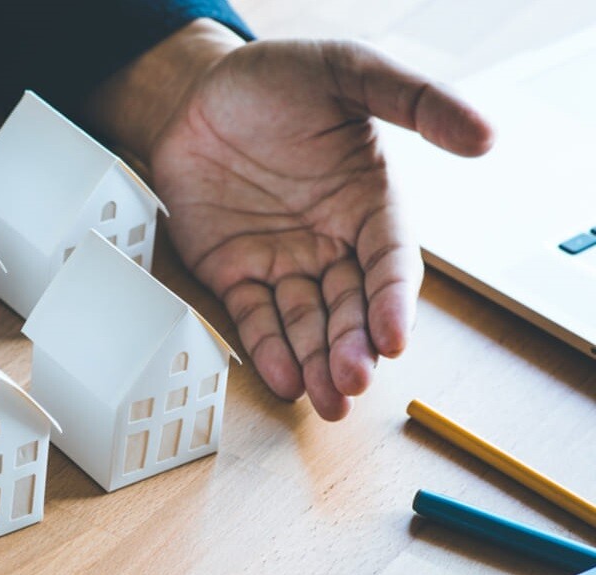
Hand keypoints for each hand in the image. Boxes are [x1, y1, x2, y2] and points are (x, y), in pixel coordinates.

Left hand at [87, 22, 492, 419]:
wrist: (195, 89)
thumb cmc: (276, 78)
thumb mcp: (349, 71)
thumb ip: (414, 100)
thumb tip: (484, 137)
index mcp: (370, 202)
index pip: (391, 263)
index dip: (394, 302)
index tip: (395, 338)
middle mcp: (331, 240)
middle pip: (351, 306)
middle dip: (354, 347)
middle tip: (353, 381)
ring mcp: (282, 260)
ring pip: (307, 323)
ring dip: (318, 362)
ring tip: (327, 399)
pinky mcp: (234, 272)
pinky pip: (255, 318)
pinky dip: (267, 350)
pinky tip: (284, 379)